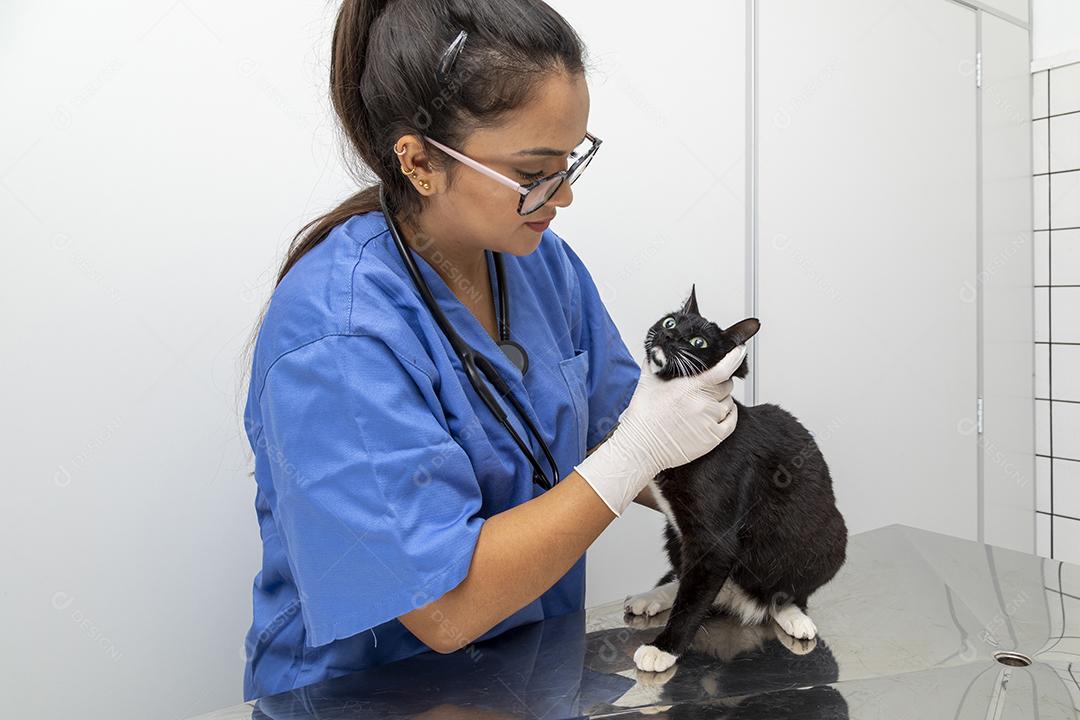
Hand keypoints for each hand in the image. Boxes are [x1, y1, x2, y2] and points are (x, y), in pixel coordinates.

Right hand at [573, 344, 745, 516]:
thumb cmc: (644, 416)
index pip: (722, 369)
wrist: (641, 446)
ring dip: (722, 399)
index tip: (739, 351)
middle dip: (719, 382)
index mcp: (690, 387)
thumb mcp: (647, 381)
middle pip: (726, 385)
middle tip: (706, 385)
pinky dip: (729, 414)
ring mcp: (710, 421)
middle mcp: (703, 403)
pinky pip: (732, 421)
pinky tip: (718, 413)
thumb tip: (660, 347)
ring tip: (705, 402)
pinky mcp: (713, 438)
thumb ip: (656, 360)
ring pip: (729, 402)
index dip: (734, 357)